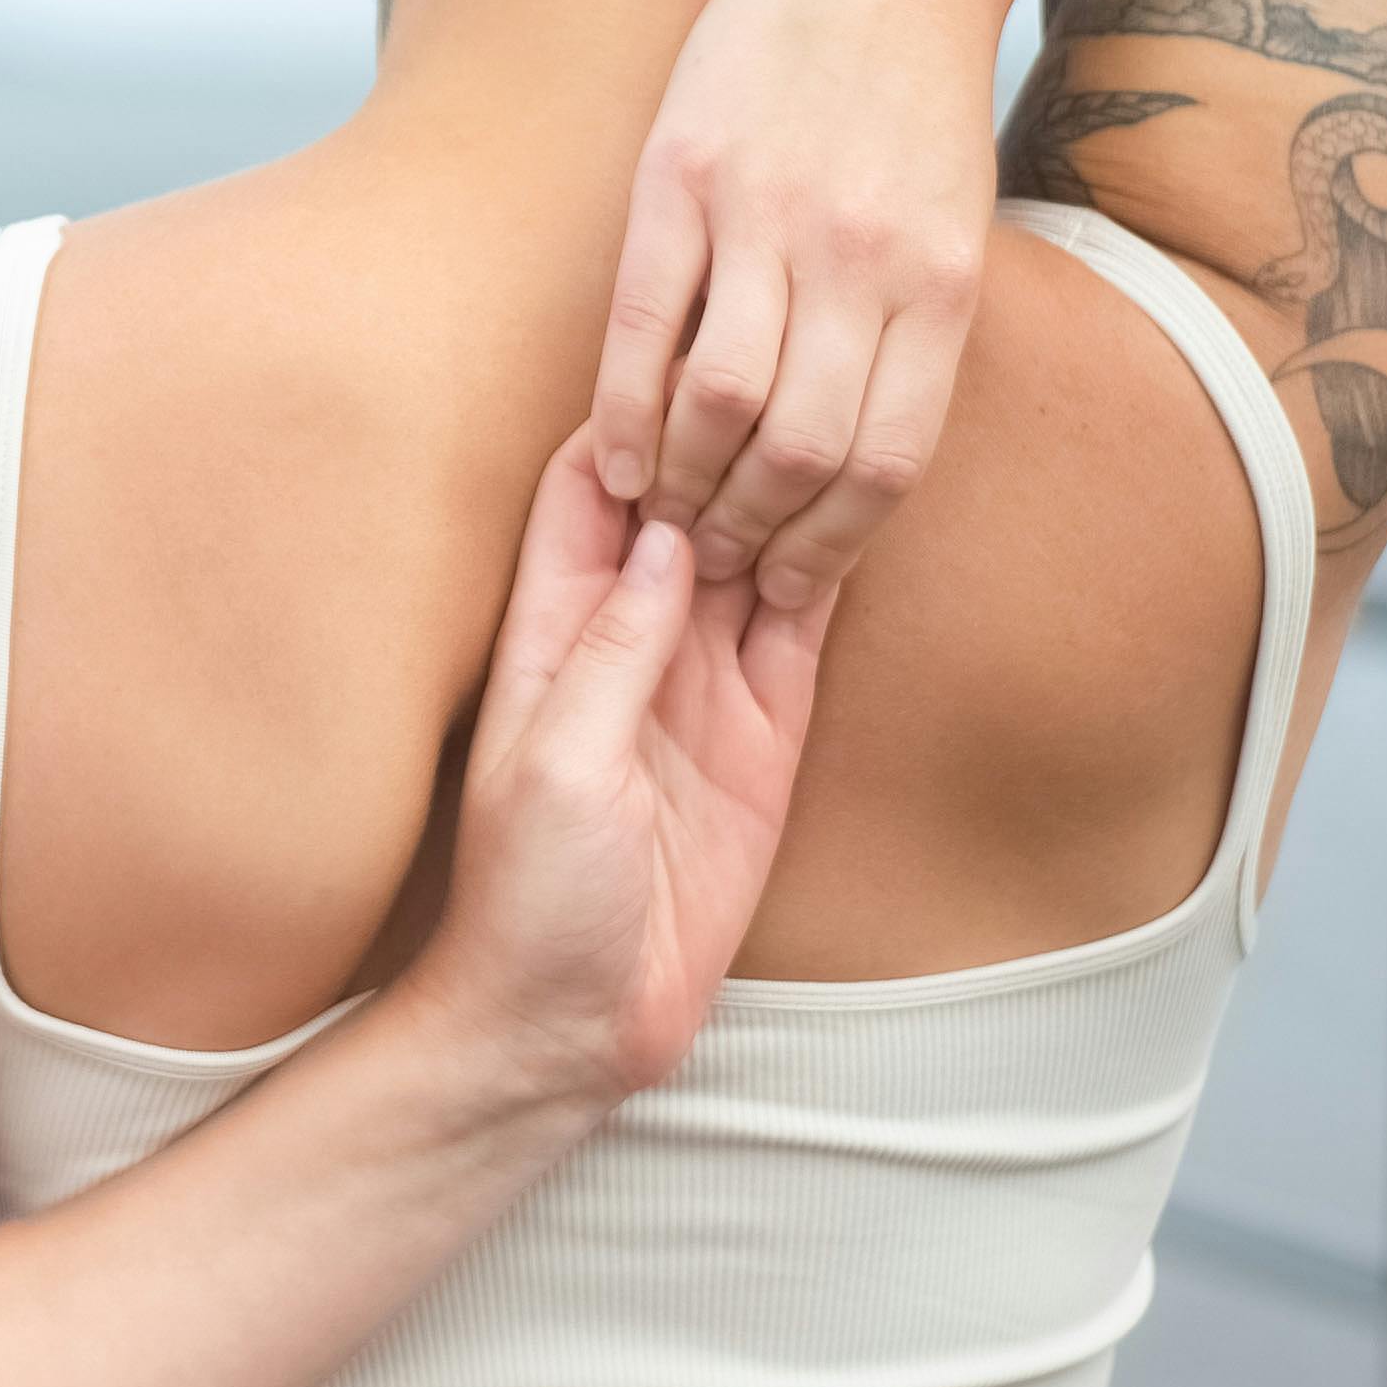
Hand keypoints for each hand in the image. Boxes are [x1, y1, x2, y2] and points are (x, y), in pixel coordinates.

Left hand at [415, 442, 840, 1106]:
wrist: (570, 1023)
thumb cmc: (528, 900)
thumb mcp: (558, 763)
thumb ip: (613, 648)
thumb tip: (664, 531)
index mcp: (553, 632)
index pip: (585, 491)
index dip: (628, 423)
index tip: (686, 362)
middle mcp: (629, 642)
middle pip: (678, 505)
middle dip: (722, 445)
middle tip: (783, 386)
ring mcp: (702, 685)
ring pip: (748, 555)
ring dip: (781, 500)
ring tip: (829, 428)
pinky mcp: (765, 737)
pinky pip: (800, 634)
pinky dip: (827, 576)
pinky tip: (858, 513)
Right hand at [589, 0, 1000, 611]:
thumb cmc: (916, 99)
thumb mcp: (949, 228)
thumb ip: (905, 337)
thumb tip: (842, 470)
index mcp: (940, 284)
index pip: (886, 462)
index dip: (830, 549)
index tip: (790, 589)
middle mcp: (862, 258)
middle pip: (802, 450)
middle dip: (750, 534)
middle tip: (713, 565)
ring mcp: (769, 213)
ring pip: (721, 400)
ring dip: (682, 482)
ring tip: (661, 516)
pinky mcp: (684, 173)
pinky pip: (643, 319)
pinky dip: (622, 407)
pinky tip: (610, 455)